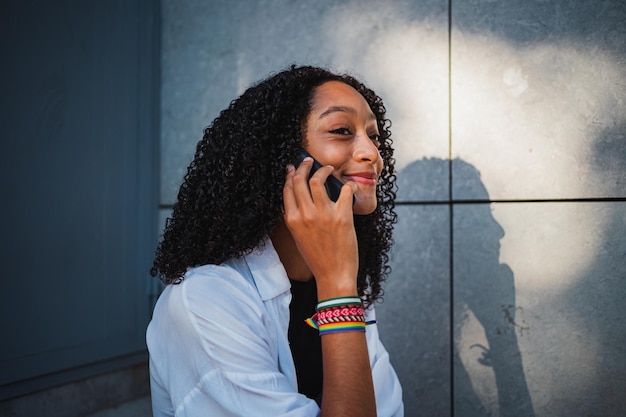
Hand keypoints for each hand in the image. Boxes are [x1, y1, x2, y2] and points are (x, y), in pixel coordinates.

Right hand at [282, 158, 358, 298]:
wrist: (333, 276)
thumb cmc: (317, 258)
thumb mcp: (298, 237)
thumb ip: (296, 217)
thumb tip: (300, 198)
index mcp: (292, 219)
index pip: (288, 188)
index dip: (290, 174)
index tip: (293, 167)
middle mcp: (305, 214)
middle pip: (301, 179)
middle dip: (304, 166)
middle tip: (309, 162)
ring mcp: (323, 214)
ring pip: (318, 179)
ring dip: (324, 170)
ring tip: (329, 169)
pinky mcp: (342, 216)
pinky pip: (345, 191)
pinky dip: (348, 186)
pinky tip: (349, 188)